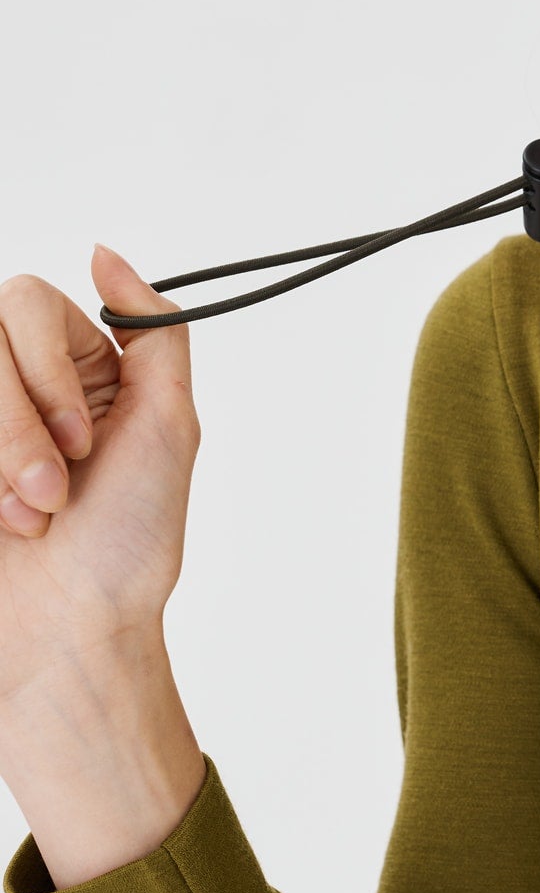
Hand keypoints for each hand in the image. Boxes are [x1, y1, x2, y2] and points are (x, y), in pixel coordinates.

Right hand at [0, 246, 200, 714]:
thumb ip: (153, 330)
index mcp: (74, 367)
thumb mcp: (170, 426)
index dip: (46, 369)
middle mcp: (14, 388)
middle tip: (53, 493)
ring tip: (28, 519)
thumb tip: (105, 253)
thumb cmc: (126, 548)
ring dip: (0, 451)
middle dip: (18, 420)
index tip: (84, 441)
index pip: (23, 301)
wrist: (69, 639)